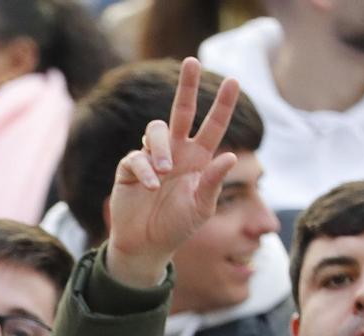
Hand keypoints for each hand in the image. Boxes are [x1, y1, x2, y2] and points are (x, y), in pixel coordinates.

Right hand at [103, 57, 241, 289]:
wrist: (146, 246)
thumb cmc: (177, 227)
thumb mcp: (201, 208)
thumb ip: (213, 183)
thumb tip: (230, 156)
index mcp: (198, 159)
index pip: (213, 126)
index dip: (223, 105)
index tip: (234, 81)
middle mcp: (176, 152)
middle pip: (182, 111)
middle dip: (187, 86)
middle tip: (192, 61)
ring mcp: (151, 158)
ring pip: (155, 130)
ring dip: (161, 146)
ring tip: (165, 170)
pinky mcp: (129, 169)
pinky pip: (135, 157)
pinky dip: (144, 169)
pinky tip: (151, 187)